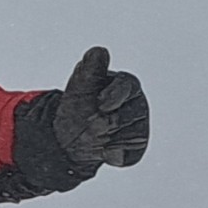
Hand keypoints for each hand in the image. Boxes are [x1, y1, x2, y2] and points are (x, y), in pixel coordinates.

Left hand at [52, 47, 148, 168]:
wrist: (68, 140)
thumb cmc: (77, 108)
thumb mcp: (78, 89)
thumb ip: (89, 72)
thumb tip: (99, 51)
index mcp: (125, 84)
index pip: (126, 86)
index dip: (114, 95)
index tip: (101, 104)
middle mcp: (136, 104)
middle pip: (128, 114)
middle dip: (105, 122)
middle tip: (90, 124)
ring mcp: (139, 126)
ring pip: (129, 134)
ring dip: (106, 138)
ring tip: (90, 136)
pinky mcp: (136, 146)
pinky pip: (131, 153)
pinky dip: (116, 156)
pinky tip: (104, 152)